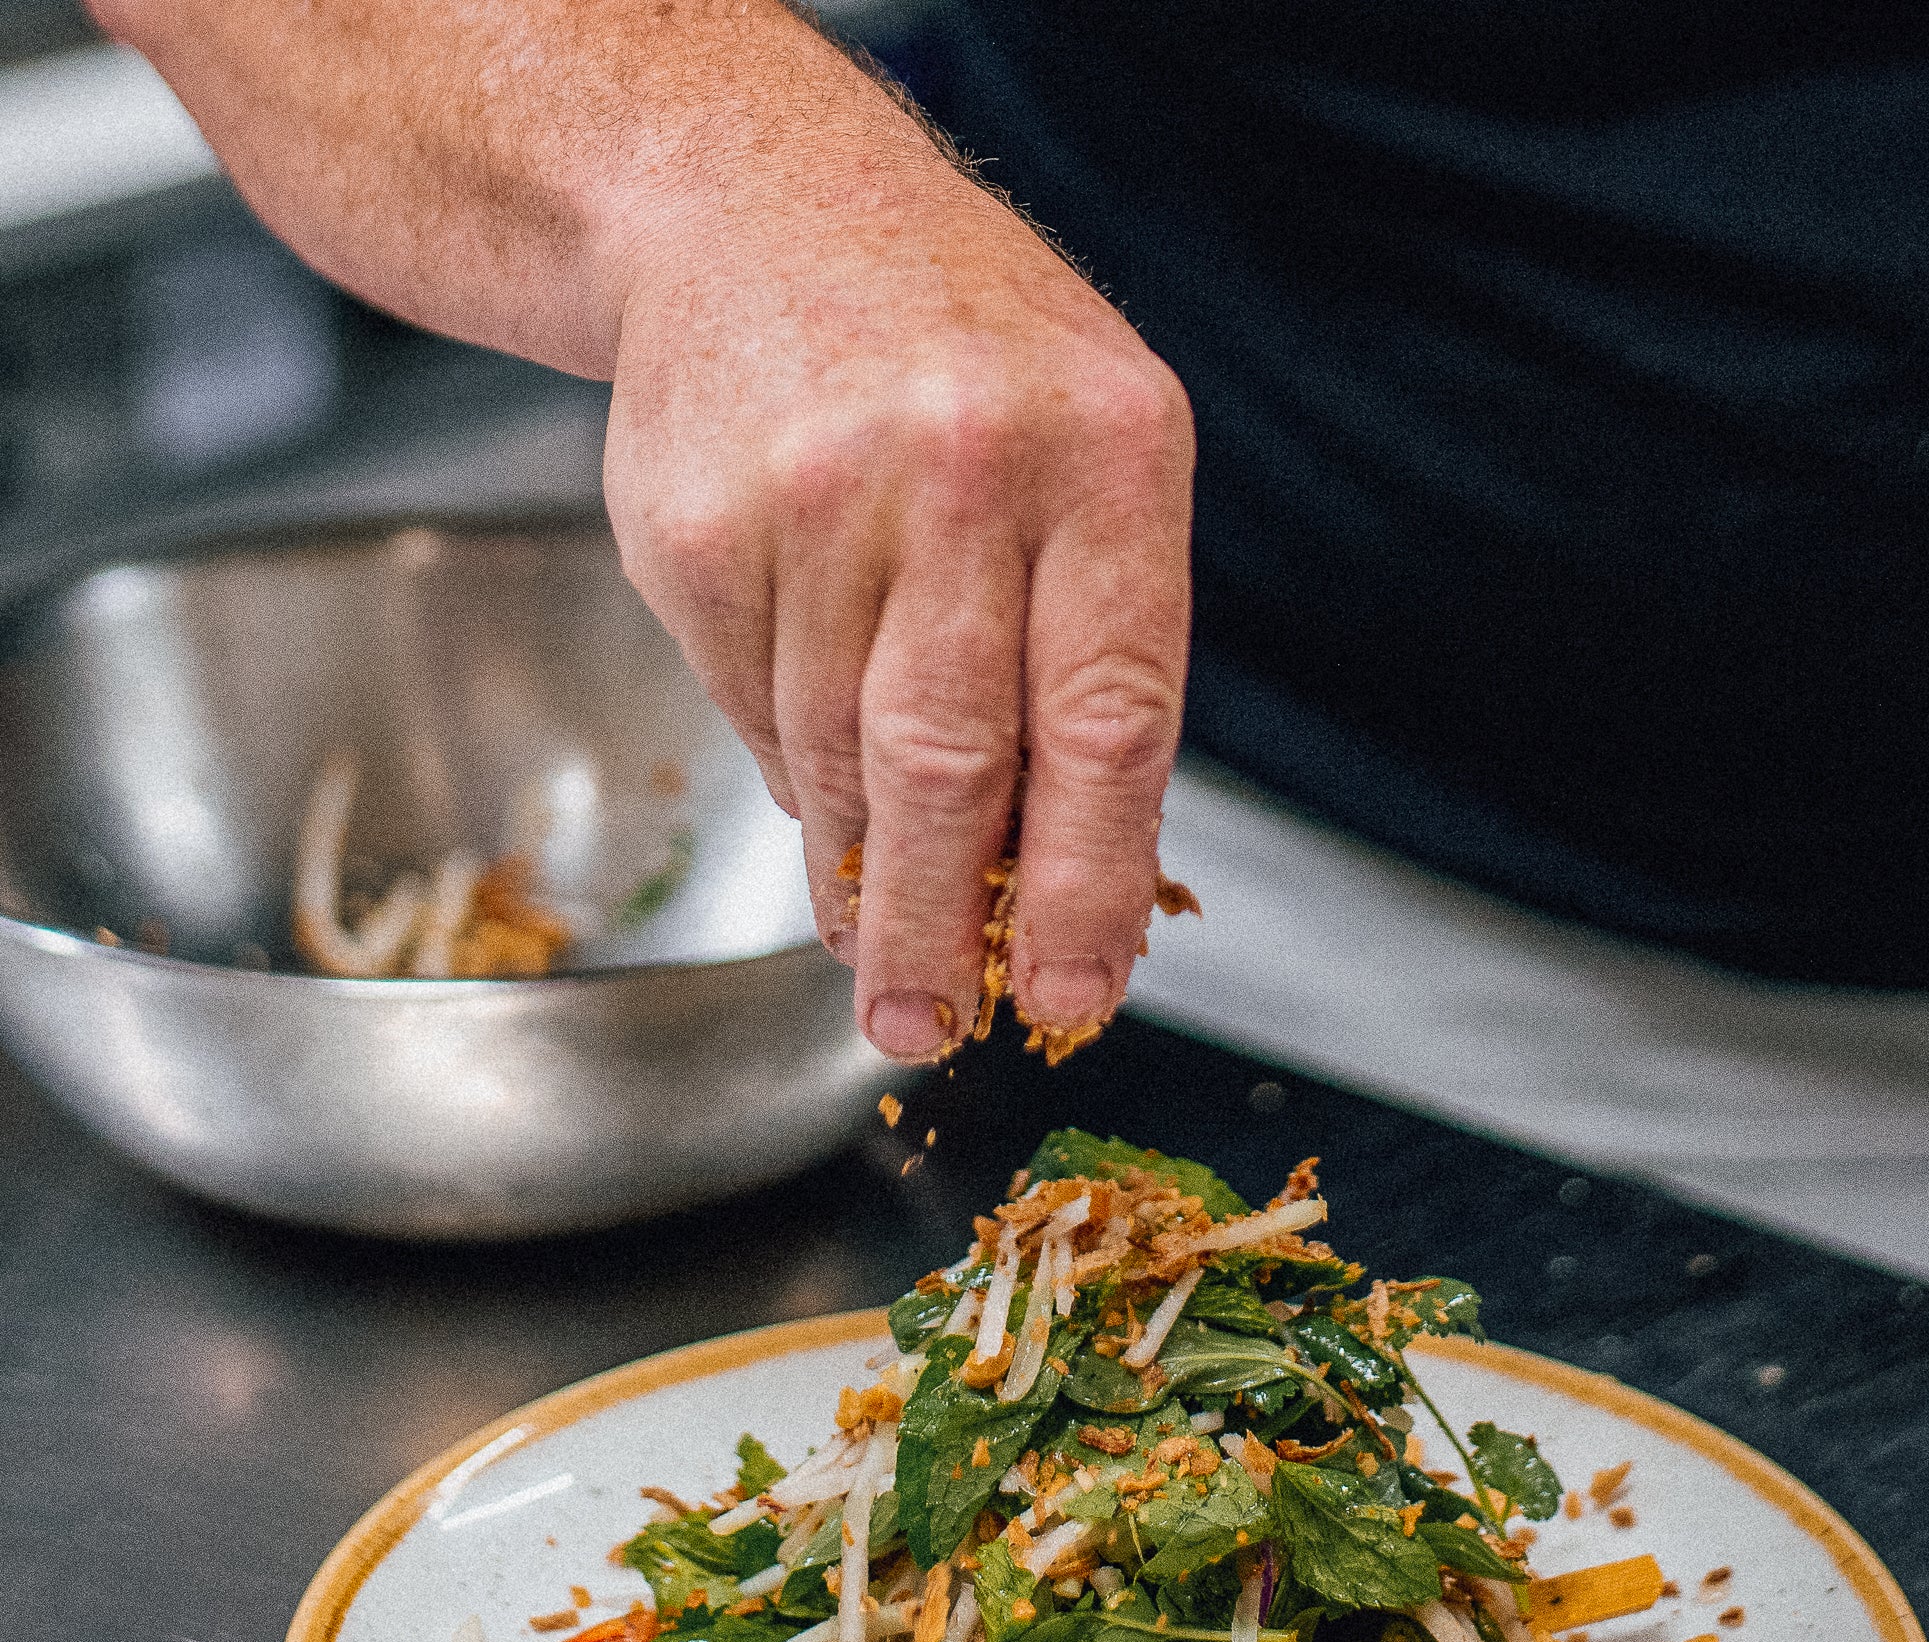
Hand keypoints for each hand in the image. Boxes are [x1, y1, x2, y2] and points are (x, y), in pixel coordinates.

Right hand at [601, 104, 1192, 1061]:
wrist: (750, 201)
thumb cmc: (961, 358)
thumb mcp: (1089, 458)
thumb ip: (1089, 653)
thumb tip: (1059, 880)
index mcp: (1108, 455)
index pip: (1109, 718)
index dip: (1094, 882)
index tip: (1078, 990)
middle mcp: (961, 470)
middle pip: (950, 765)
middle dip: (941, 929)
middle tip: (925, 1029)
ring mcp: (814, 497)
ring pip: (836, 755)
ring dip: (861, 862)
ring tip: (876, 926)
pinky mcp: (695, 531)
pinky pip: (749, 711)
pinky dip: (789, 767)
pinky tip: (814, 754)